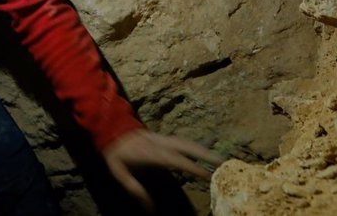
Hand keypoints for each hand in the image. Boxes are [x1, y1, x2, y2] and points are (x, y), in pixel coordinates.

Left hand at [102, 129, 223, 211]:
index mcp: (152, 153)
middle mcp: (161, 143)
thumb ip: (136, 190)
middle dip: (205, 155)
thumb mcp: (120, 173)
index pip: (176, 160)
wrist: (112, 129)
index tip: (208, 175)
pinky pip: (183, 141)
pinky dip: (195, 146)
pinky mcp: (164, 136)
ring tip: (220, 159)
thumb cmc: (117, 154)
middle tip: (224, 163)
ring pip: (187, 142)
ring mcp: (163, 138)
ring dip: (203, 150)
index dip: (192, 167)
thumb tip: (150, 209)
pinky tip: (204, 152)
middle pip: (186, 147)